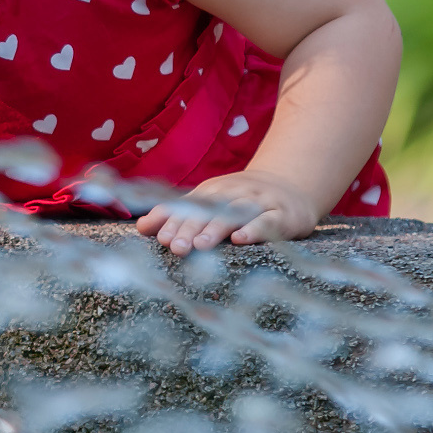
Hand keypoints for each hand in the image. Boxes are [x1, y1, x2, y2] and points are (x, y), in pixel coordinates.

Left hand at [135, 169, 321, 254]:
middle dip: (190, 228)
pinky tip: (240, 239)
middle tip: (174, 247)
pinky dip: (254, 229)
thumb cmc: (241, 201)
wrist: (292, 186)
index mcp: (212, 192)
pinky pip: (267, 221)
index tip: (159, 237)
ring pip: (235, 214)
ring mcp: (258, 202)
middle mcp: (233, 194)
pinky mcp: (282, 215)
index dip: (174, 220)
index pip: (189, 206)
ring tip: (200, 245)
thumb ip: (178, 215)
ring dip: (216, 229)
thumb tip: (141, 227)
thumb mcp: (210, 203)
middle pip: (209, 210)